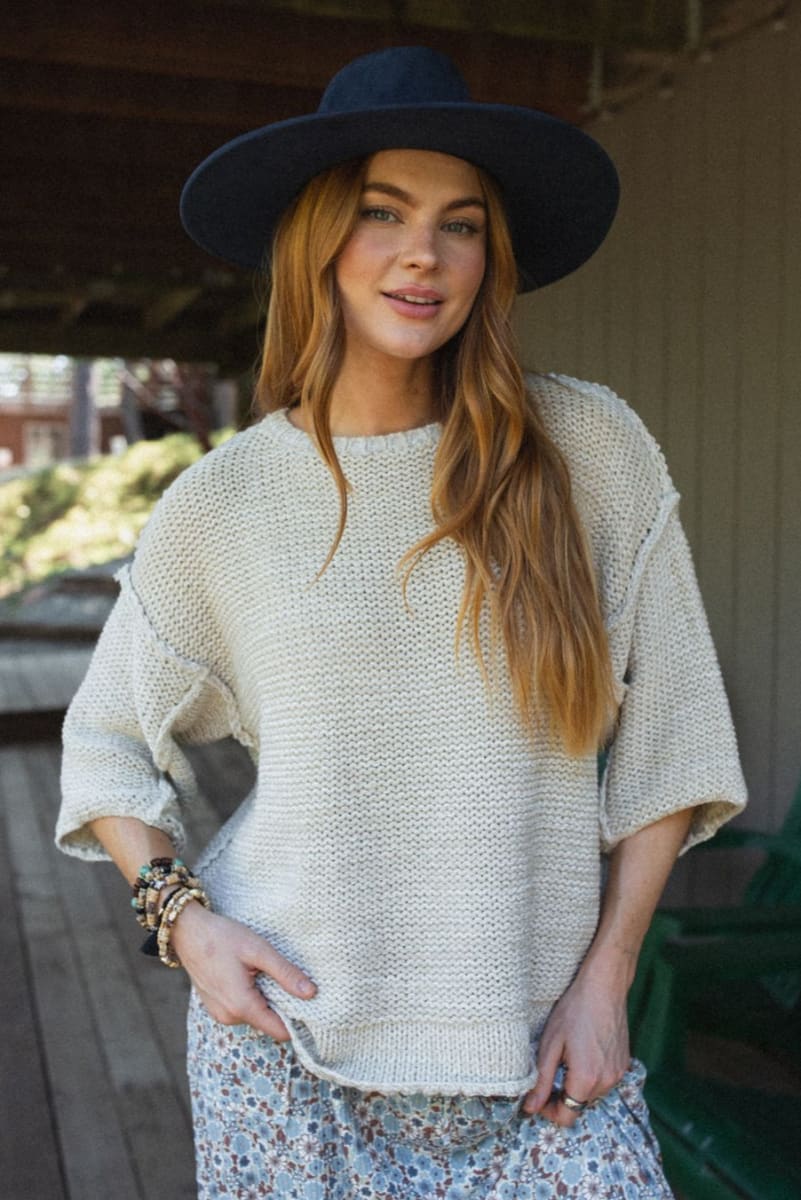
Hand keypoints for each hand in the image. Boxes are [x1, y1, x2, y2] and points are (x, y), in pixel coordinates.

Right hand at [171, 902, 316, 1040]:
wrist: (187, 931)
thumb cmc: (222, 937)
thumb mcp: (259, 950)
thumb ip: (285, 973)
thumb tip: (311, 993)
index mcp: (241, 1006)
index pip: (280, 1031)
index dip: (298, 1020)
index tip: (309, 1002)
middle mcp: (229, 1017)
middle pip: (268, 1022)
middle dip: (281, 1004)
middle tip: (284, 976)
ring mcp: (220, 1013)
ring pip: (255, 1014)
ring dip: (265, 998)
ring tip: (263, 971)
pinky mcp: (215, 1006)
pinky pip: (242, 1008)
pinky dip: (251, 995)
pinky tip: (249, 974)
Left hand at [521, 965, 629, 1126]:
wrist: (604, 986)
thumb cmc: (574, 1010)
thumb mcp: (550, 1044)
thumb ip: (541, 1081)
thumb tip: (530, 1109)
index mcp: (586, 1079)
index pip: (567, 1117)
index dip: (548, 1111)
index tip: (538, 1095)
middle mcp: (607, 1082)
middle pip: (579, 1107)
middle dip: (562, 1097)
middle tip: (548, 1074)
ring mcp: (619, 1074)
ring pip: (592, 1095)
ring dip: (577, 1087)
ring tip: (566, 1060)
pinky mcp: (624, 1065)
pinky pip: (604, 1082)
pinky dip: (591, 1076)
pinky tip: (582, 1053)